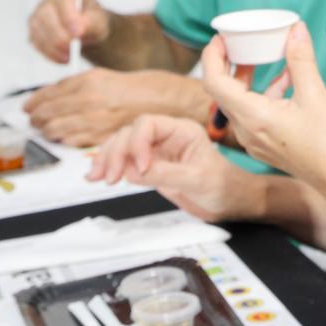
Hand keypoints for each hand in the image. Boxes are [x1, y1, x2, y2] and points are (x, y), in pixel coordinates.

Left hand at [23, 68, 206, 146]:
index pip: (49, 94)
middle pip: (49, 113)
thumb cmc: (141, 88)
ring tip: (45, 128)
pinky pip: (75, 141)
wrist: (167, 102)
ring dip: (48, 130)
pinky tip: (63, 136)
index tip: (28, 106)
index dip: (34, 102)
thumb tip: (54, 95)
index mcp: (89, 82)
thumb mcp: (104, 76)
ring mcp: (97, 120)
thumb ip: (78, 85)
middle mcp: (91, 101)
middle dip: (38, 117)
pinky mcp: (105, 136)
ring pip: (58, 129)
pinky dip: (64, 139)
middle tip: (33, 119)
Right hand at [28, 0, 109, 62]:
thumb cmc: (94, 21)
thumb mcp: (99, 21)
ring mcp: (39, 12)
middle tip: (71, 51)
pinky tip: (62, 58)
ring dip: (53, 47)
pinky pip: (36, 42)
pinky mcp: (34, 29)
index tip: (77, 34)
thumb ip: (90, 23)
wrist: (88, 30)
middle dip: (59, 36)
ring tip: (69, 57)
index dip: (68, 17)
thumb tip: (77, 30)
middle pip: (46, 15)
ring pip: (38, 29)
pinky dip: (49, 53)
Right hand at [87, 114, 248, 220]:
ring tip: (97, 177)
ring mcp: (156, 151)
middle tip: (110, 177)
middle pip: (130, 133)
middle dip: (116, 152)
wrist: (230, 201)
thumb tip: (132, 171)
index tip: (140, 166)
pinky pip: (124, 162)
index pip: (148, 124)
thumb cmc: (223, 186)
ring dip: (106, 159)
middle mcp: (167, 137)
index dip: (137, 142)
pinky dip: (109, 167)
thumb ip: (165, 174)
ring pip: (122, 146)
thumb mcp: (197, 180)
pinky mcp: (149, 166)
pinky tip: (96, 176)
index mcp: (182, 130)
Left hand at [201, 25, 325, 186]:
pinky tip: (287, 82)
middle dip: (231, 64)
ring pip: (240, 103)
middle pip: (224, 92)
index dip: (212, 56)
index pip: (214, 82)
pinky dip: (264, 94)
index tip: (220, 38)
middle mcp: (247, 132)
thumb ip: (301, 60)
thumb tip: (295, 30)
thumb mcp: (316, 95)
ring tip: (268, 57)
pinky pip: (254, 114)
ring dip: (250, 79)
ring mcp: (256, 141)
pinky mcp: (267, 146)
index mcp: (253, 118)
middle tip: (240, 42)